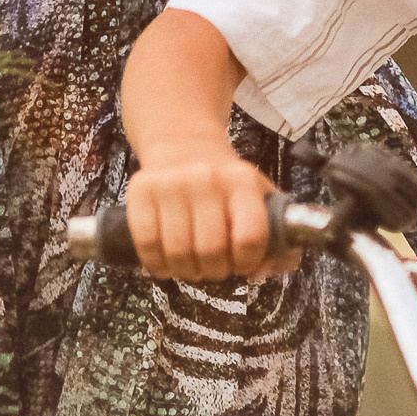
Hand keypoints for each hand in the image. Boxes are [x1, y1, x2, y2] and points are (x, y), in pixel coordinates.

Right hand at [121, 140, 286, 280]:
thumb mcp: (259, 197)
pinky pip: (147, 245)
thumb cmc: (225, 183)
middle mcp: (206, 178)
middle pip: (211, 251)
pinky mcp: (141, 190)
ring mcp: (171, 183)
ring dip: (186, 271)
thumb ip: (275, 237)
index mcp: (242, 181)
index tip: (242, 264)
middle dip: (215, 271)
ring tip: (191, 265)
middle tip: (214, 267)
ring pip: (178, 253)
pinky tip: (166, 261)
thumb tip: (265, 272)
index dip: (248, 262)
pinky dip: (157, 264)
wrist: (184, 143)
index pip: (250, 236)